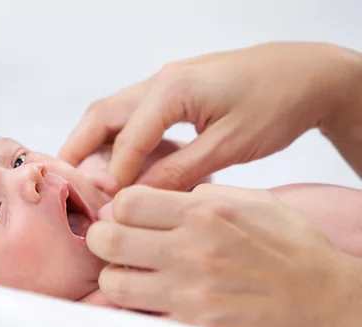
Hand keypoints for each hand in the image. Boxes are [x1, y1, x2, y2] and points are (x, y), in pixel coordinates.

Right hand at [59, 42, 361, 189]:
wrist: (309, 74)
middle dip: (78, 147)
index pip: (126, 138)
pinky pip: (136, 114)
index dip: (114, 175)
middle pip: (102, 113)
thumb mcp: (230, 145)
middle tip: (62, 181)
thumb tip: (143, 195)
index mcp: (172, 89)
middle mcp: (162, 81)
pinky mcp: (177, 90)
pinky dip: (120, 137)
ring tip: (83, 175)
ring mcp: (168, 82)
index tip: (106, 207)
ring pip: (115, 111)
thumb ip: (182, 170)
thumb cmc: (277, 103)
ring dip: (96, 141)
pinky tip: (122, 161)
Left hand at [87, 184, 361, 326]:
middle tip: (113, 244)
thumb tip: (163, 195)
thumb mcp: (254, 201)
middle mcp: (193, 249)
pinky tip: (150, 302)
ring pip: (114, 283)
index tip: (126, 216)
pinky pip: (141, 319)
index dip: (119, 208)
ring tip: (130, 275)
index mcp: (205, 212)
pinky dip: (137, 310)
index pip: (127, 202)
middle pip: (109, 239)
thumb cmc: (292, 248)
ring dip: (115, 278)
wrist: (327, 300)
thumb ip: (205, 192)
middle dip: (102, 240)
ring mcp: (191, 293)